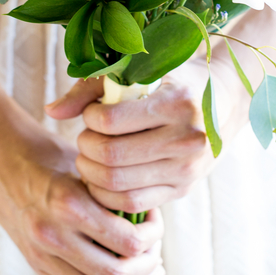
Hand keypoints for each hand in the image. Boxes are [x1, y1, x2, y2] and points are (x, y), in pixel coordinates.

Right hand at [0, 103, 164, 274]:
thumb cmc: (48, 152)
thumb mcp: (83, 163)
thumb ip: (111, 192)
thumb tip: (152, 218)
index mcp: (68, 202)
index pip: (127, 240)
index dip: (153, 236)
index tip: (156, 221)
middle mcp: (51, 234)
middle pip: (114, 274)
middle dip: (146, 268)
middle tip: (157, 252)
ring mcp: (40, 255)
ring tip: (150, 274)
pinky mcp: (36, 266)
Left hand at [46, 56, 245, 213]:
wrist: (225, 99)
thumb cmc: (171, 79)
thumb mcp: (138, 71)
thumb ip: (91, 88)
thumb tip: (51, 111)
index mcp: (177, 102)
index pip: (110, 121)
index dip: (89, 118)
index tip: (92, 113)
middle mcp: (187, 139)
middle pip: (111, 158)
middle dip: (86, 149)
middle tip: (86, 138)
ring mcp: (187, 169)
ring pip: (119, 186)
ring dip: (92, 173)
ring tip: (92, 156)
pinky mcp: (183, 188)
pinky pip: (133, 203)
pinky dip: (107, 193)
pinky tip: (103, 175)